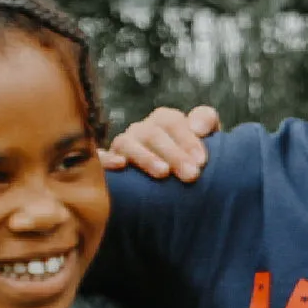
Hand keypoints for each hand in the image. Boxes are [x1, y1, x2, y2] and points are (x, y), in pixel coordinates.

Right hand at [100, 105, 220, 181]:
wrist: (176, 186)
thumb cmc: (192, 161)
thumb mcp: (206, 139)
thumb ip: (206, 121)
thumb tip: (197, 126)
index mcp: (164, 121)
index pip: (172, 122)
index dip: (187, 139)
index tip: (202, 161)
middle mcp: (141, 131)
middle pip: (153, 134)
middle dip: (174, 154)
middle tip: (192, 175)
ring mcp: (123, 146)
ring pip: (128, 144)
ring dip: (145, 157)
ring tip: (163, 173)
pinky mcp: (108, 163)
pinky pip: (101, 158)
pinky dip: (107, 159)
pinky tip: (119, 165)